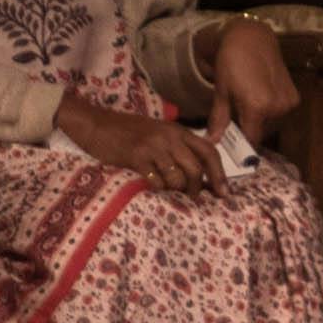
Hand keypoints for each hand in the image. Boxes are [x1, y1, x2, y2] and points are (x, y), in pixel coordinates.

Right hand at [55, 96, 218, 190]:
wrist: (97, 124)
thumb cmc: (128, 132)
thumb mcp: (158, 133)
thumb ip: (178, 148)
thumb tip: (199, 175)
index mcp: (178, 131)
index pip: (209, 151)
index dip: (219, 173)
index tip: (224, 193)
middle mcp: (170, 137)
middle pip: (196, 168)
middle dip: (197, 188)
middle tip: (191, 198)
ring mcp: (153, 146)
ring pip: (177, 177)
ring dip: (175, 190)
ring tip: (166, 189)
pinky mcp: (136, 157)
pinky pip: (156, 181)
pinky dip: (157, 189)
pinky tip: (151, 186)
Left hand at [211, 17, 298, 143]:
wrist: (252, 38)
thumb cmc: (231, 62)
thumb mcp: (221, 91)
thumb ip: (219, 120)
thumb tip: (212, 142)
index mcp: (257, 107)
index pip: (251, 140)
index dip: (241, 145)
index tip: (232, 143)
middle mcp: (277, 108)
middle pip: (261, 133)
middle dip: (248, 130)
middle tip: (236, 119)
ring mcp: (288, 102)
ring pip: (271, 124)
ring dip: (260, 121)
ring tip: (247, 105)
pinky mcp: (294, 96)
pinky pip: (280, 113)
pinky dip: (270, 112)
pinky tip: (261, 97)